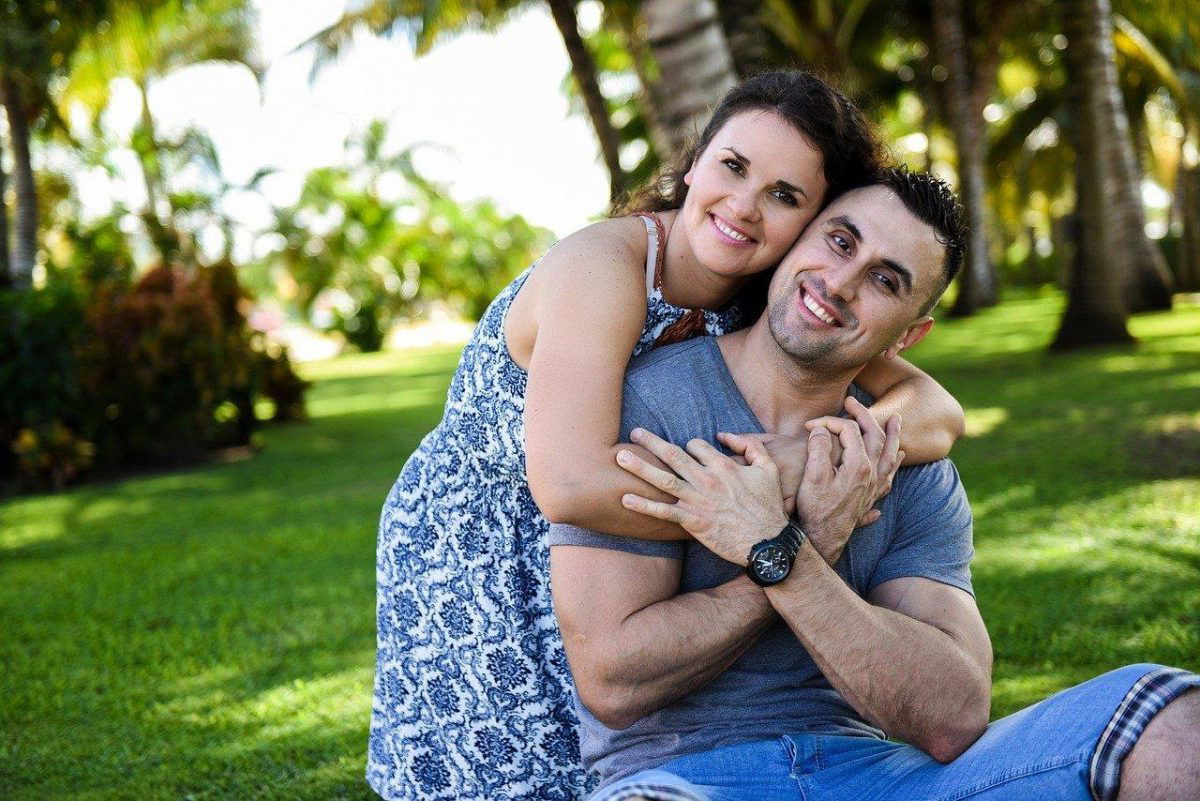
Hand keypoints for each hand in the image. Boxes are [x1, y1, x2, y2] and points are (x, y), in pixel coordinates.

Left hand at [615, 428, 788, 565]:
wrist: (768, 542)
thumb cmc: (769, 506)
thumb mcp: (768, 469)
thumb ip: (750, 446)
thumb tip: (726, 434)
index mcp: (723, 465)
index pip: (696, 446)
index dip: (688, 446)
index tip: (683, 451)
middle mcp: (706, 479)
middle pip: (673, 455)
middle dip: (651, 442)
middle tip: (634, 433)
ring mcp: (697, 501)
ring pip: (663, 479)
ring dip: (640, 467)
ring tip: (621, 457)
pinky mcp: (692, 521)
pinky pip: (663, 512)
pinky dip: (643, 506)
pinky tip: (625, 499)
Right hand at [803, 397, 903, 526]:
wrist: (822, 539)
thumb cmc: (814, 508)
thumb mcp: (812, 476)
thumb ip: (818, 447)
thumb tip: (821, 429)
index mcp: (858, 465)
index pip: (849, 430)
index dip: (829, 422)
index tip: (810, 425)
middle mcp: (872, 474)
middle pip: (875, 437)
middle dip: (864, 416)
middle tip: (852, 402)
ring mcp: (874, 487)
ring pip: (890, 456)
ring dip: (893, 436)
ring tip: (897, 421)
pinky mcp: (871, 499)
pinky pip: (890, 477)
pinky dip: (895, 465)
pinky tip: (899, 459)